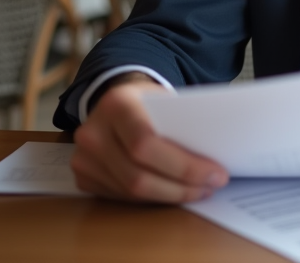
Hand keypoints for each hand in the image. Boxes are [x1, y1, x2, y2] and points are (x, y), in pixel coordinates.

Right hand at [70, 75, 229, 201]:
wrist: (115, 101)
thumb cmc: (148, 102)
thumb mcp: (165, 100)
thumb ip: (184, 123)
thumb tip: (216, 158)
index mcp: (116, 104)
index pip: (146, 144)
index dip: (183, 166)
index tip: (216, 173)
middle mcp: (93, 132)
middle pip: (137, 176)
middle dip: (181, 187)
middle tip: (211, 187)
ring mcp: (83, 157)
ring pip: (131, 192)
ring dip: (170, 197)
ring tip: (198, 190)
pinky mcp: (83, 177)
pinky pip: (122, 197)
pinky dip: (152, 199)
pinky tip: (173, 192)